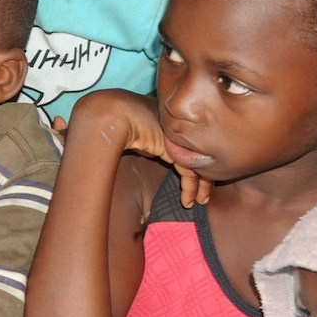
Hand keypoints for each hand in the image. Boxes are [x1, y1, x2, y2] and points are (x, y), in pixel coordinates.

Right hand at [72, 90, 211, 206]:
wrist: (113, 115)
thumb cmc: (116, 122)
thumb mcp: (136, 134)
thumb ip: (148, 141)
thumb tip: (151, 151)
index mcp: (170, 120)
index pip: (188, 144)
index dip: (192, 162)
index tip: (192, 180)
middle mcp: (179, 128)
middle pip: (197, 154)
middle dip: (203, 176)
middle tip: (203, 195)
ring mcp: (181, 138)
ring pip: (198, 163)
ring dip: (200, 185)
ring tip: (199, 201)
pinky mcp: (179, 150)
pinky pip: (190, 171)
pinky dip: (191, 188)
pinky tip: (188, 200)